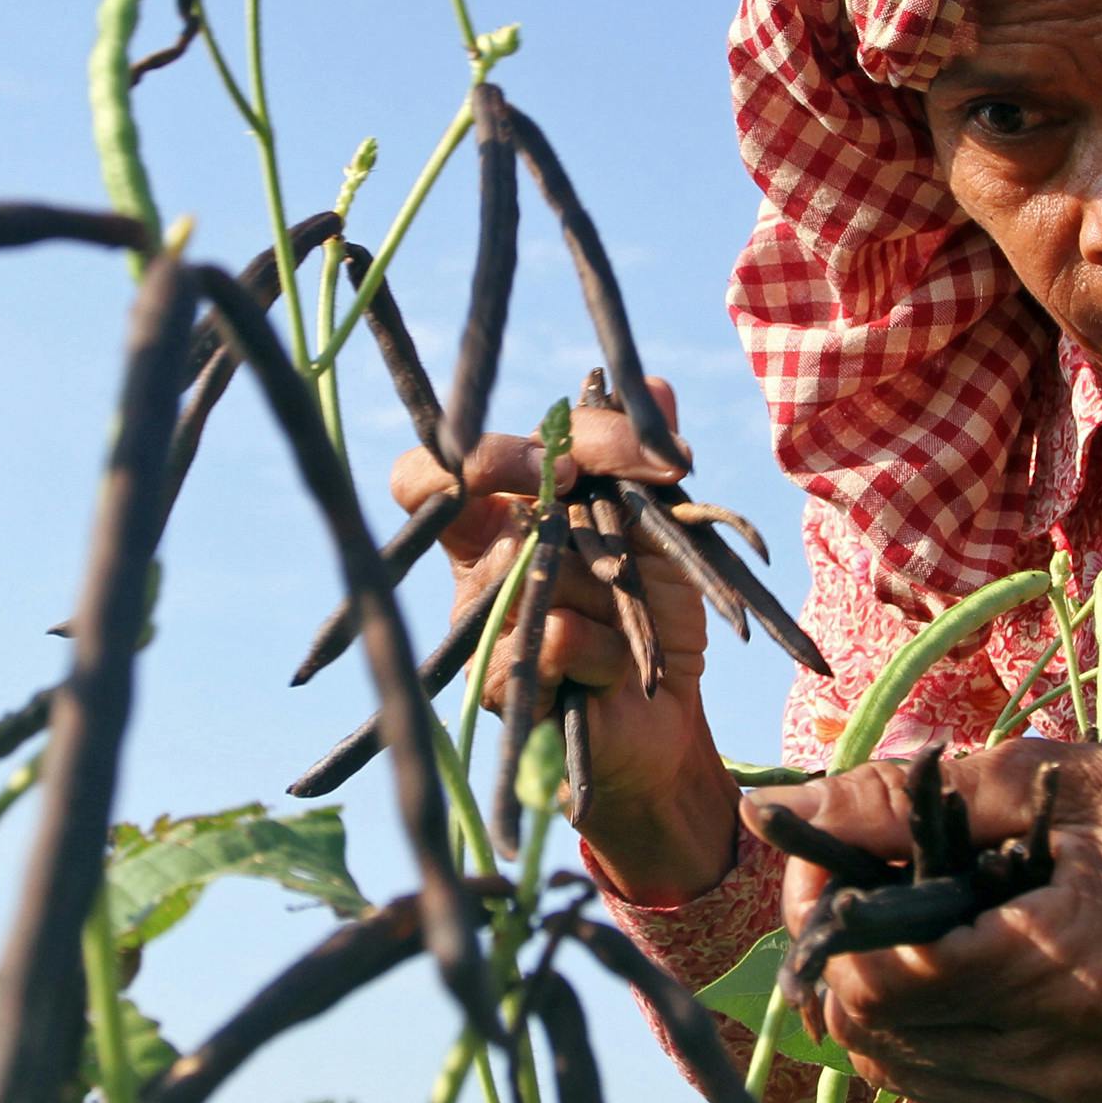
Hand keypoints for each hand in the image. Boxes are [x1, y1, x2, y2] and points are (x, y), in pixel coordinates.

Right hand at [387, 379, 738, 902]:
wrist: (667, 716)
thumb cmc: (653, 612)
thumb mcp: (662, 525)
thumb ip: (648, 458)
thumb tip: (657, 386)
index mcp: (497, 515)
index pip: (434, 469)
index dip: (483, 449)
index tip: (569, 455)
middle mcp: (475, 564)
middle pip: (473, 494)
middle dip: (556, 482)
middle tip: (606, 497)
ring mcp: (478, 625)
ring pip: (527, 564)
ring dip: (605, 581)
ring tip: (633, 612)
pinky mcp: (498, 685)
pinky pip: (555, 635)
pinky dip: (611, 644)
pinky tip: (622, 666)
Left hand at [759, 740, 1101, 1102]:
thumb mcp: (1041, 776)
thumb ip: (900, 798)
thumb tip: (773, 810)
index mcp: (1079, 968)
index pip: (889, 980)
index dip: (829, 921)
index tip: (829, 862)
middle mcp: (1081, 1061)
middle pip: (881, 1033)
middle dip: (848, 958)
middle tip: (876, 884)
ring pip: (904, 1070)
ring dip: (889, 996)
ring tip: (939, 923)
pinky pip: (954, 1087)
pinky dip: (937, 1029)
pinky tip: (978, 970)